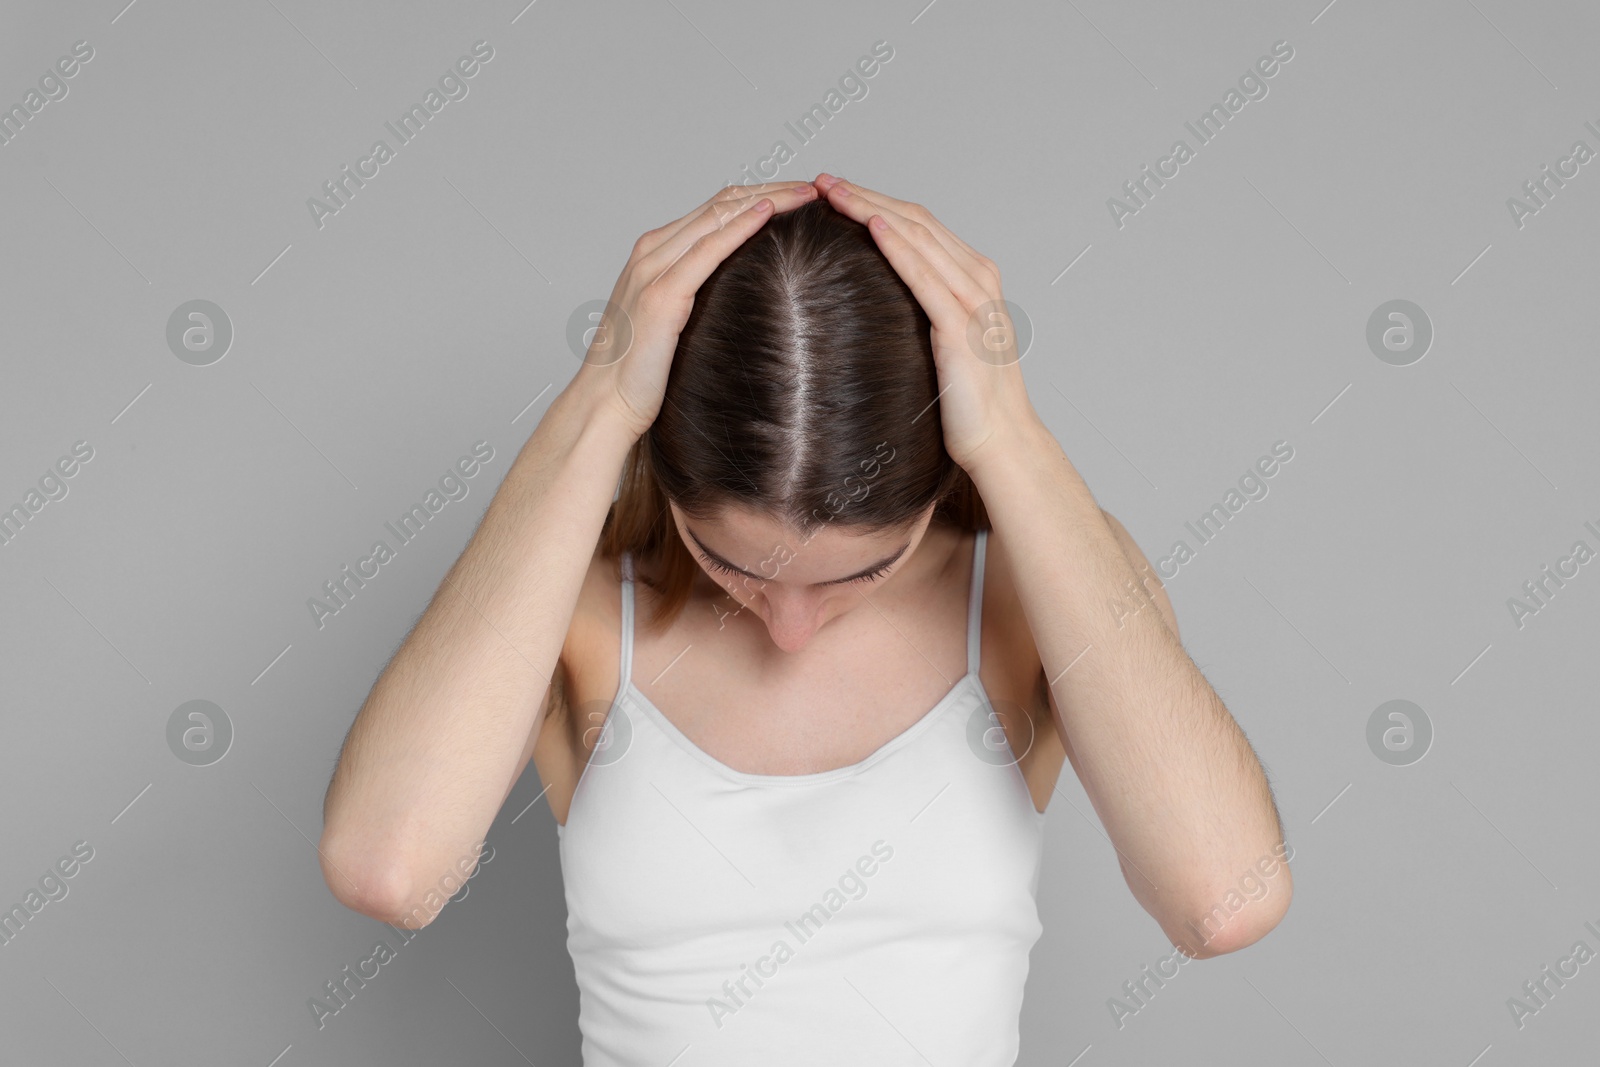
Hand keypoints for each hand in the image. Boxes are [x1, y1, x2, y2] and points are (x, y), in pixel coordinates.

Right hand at [580, 181, 819, 439]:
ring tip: (806, 194)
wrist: (607, 401)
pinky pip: (708, 249)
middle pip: (721, 204)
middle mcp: (653, 251)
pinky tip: (767, 213)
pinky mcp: (662, 294)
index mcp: (656, 254)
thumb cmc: (641, 372)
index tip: (798, 196)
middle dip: (772, 190)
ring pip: (718, 216)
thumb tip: (740, 297)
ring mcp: (654, 269)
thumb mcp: (674, 323)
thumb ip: (697, 299)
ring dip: (767, 199)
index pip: (715, 210)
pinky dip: (739, 226)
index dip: (759, 196)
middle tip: (813, 189)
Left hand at [812, 173, 1037, 470]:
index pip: (918, 225)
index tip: (835, 191)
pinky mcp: (960, 327)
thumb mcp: (942, 344)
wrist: (998, 440)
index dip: (875, 201)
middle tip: (822, 180)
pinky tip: (872, 226)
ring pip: (917, 237)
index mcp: (973, 278)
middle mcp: (977, 279)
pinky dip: (898, 247)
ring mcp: (973, 300)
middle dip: (866, 196)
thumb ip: (922, 313)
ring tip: (834, 192)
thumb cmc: (966, 401)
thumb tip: (875, 299)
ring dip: (872, 209)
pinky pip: (924, 276)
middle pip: (915, 220)